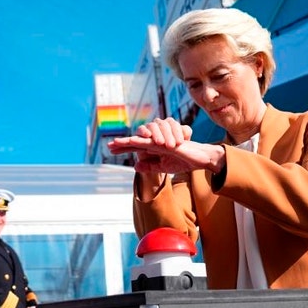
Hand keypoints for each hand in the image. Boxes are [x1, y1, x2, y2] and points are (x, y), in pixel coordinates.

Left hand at [107, 117, 223, 174]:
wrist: (199, 159)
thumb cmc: (182, 161)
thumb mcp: (163, 167)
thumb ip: (150, 166)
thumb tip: (134, 166)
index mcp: (153, 149)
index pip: (135, 148)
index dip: (123, 148)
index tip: (111, 150)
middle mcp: (155, 143)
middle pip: (135, 142)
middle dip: (121, 143)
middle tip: (108, 145)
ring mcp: (160, 143)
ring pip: (141, 140)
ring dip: (128, 141)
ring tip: (115, 143)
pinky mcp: (166, 144)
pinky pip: (152, 142)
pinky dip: (141, 141)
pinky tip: (132, 142)